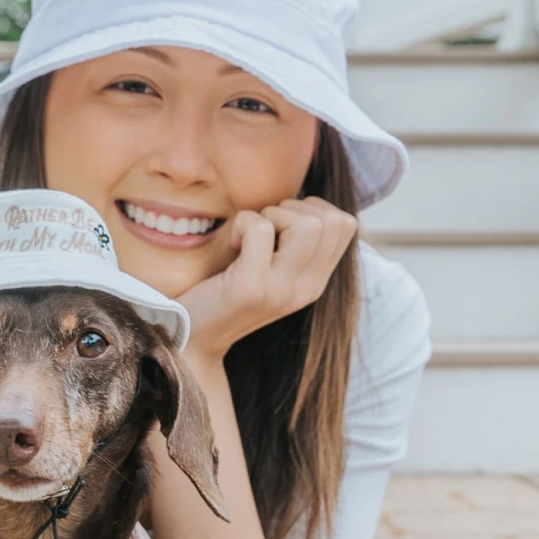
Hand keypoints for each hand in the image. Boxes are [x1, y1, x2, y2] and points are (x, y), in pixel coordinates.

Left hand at [177, 196, 357, 362]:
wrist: (191, 339)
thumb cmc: (223, 292)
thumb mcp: (270, 271)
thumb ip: (291, 245)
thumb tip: (300, 200)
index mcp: (315, 283)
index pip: (346, 225)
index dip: (314, 208)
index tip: (282, 224)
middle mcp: (306, 289)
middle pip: (330, 220)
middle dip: (293, 208)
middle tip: (264, 228)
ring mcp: (281, 290)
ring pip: (306, 223)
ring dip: (272, 214)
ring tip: (250, 236)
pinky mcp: (251, 286)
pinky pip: (260, 228)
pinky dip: (242, 223)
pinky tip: (232, 244)